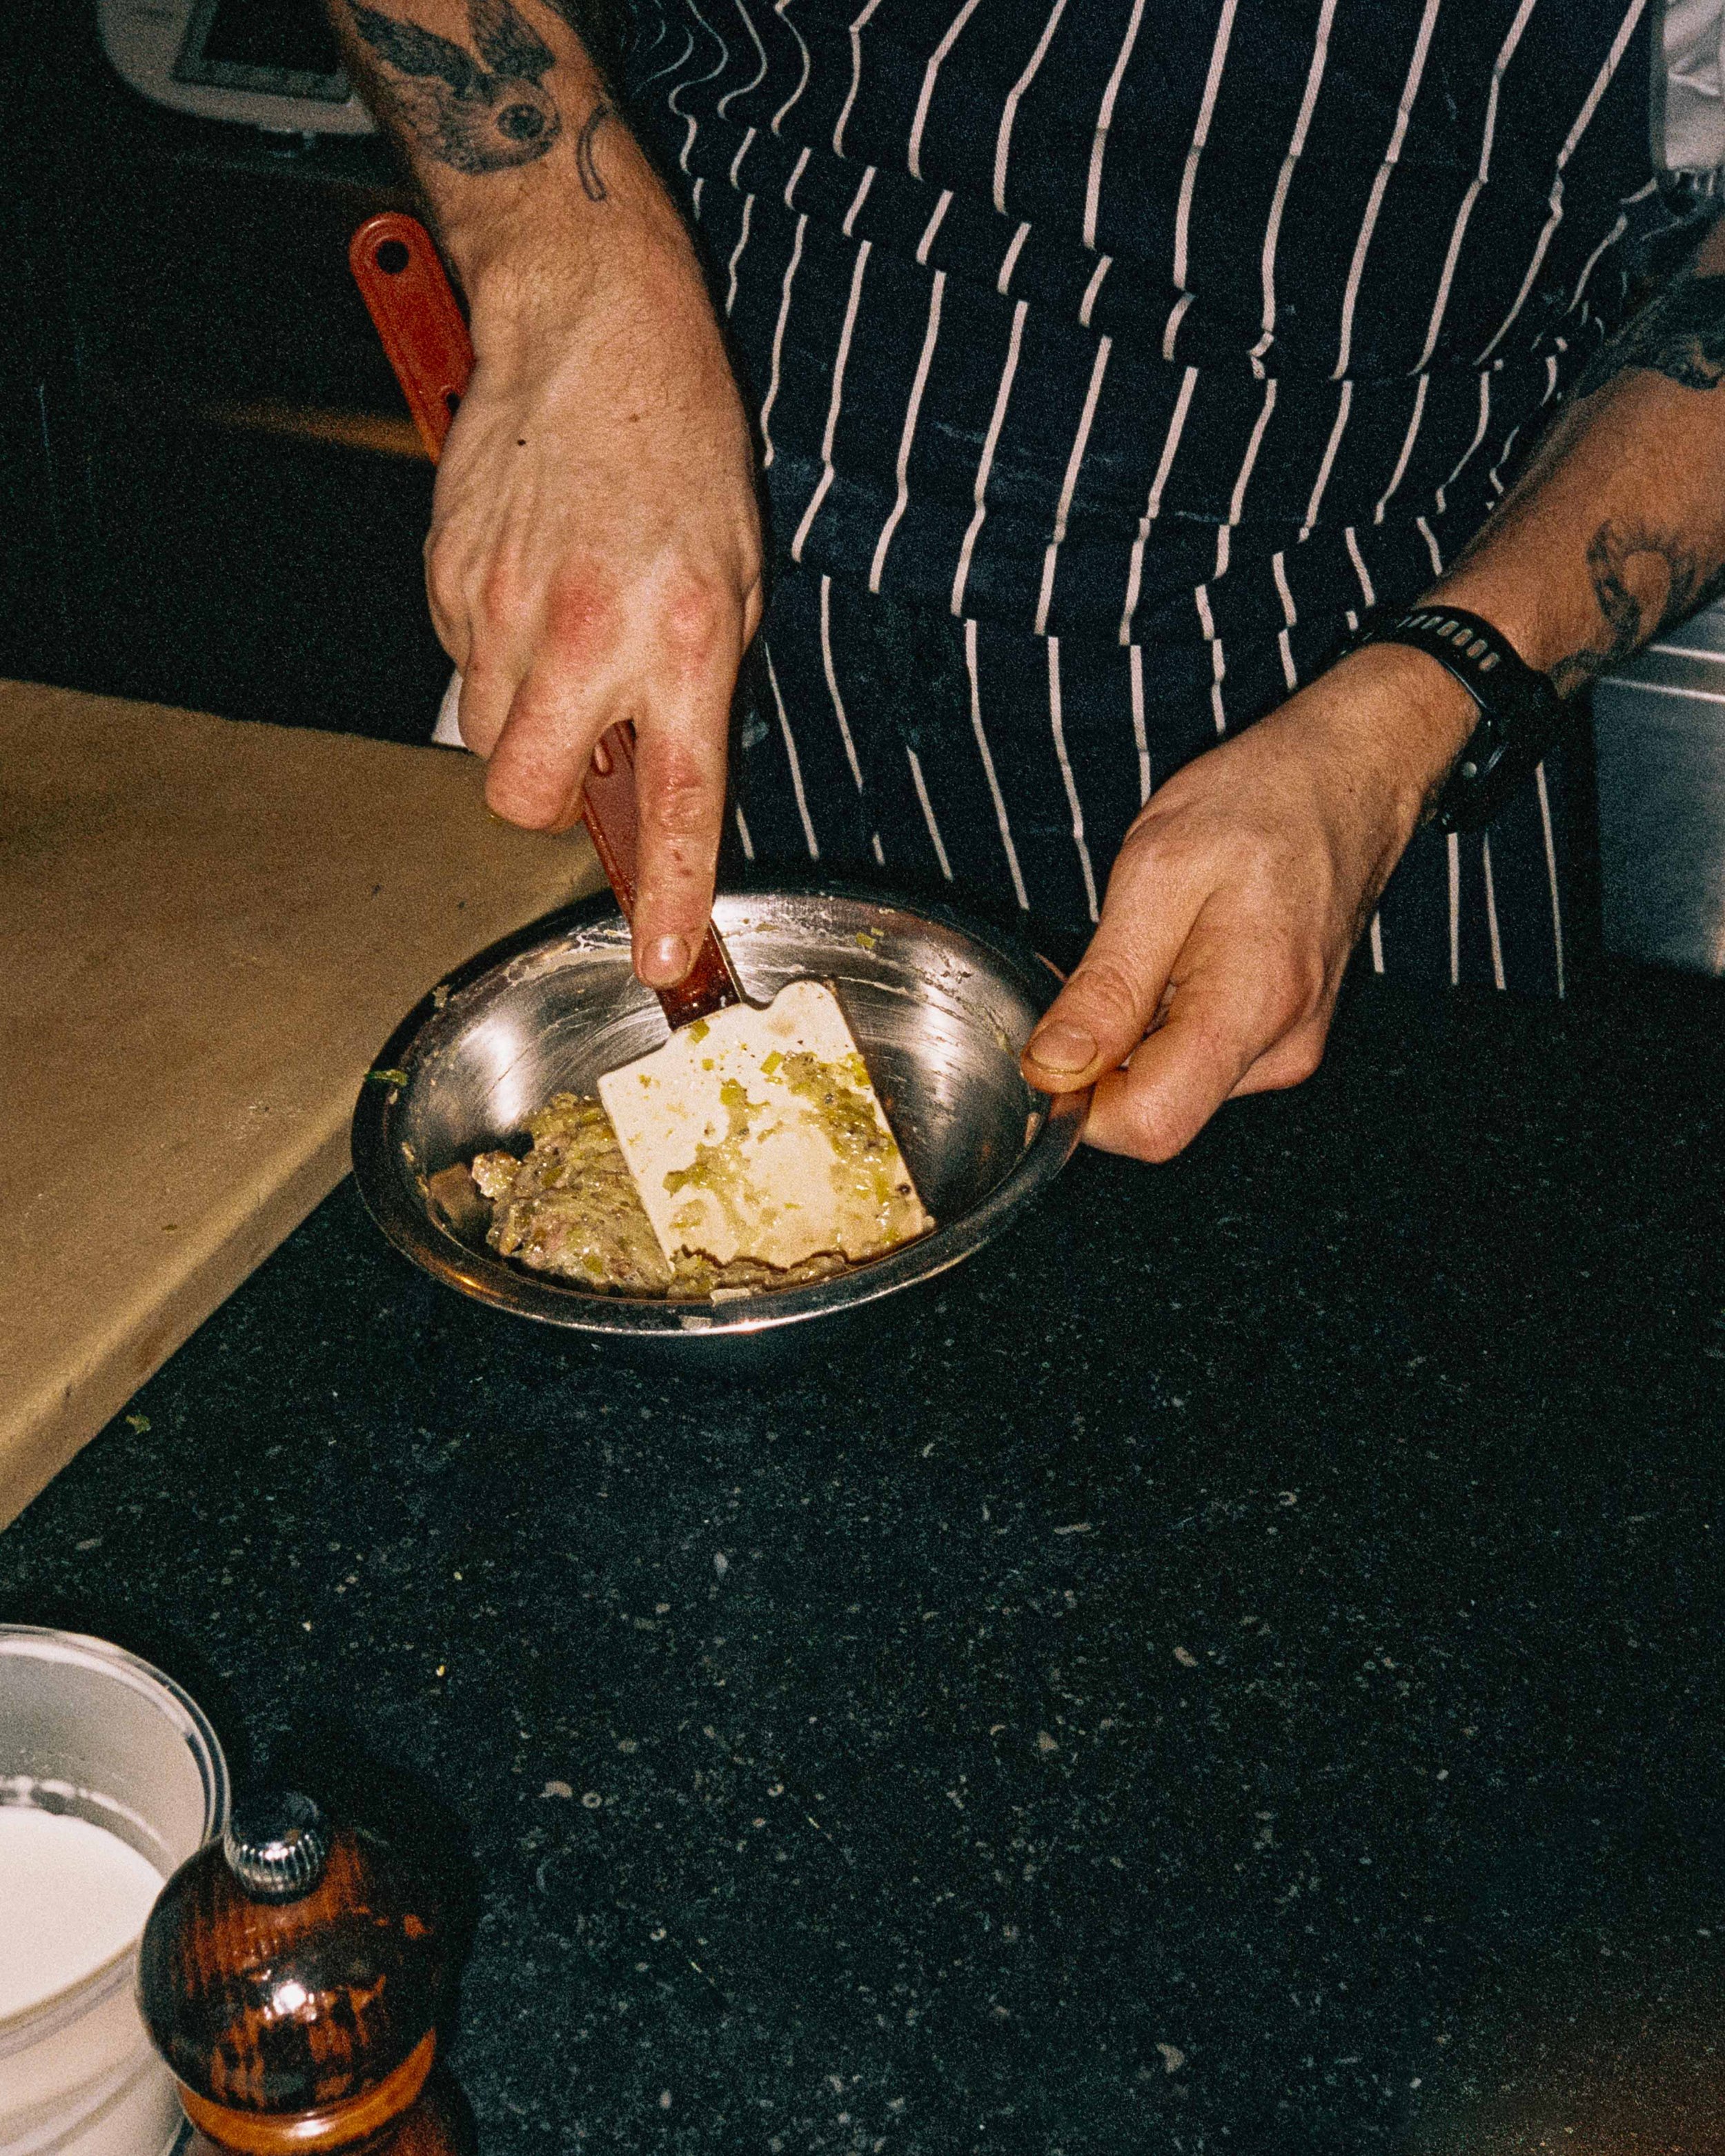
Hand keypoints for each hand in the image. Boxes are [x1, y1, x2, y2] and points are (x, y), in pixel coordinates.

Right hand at [427, 198, 762, 988]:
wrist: (589, 322)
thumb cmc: (680, 446)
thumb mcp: (734, 576)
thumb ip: (697, 688)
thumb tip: (658, 778)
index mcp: (683, 639)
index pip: (678, 804)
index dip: (670, 896)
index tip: (665, 964)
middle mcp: (588, 636)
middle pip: (525, 798)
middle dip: (548, 798)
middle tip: (585, 744)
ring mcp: (501, 607)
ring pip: (485, 739)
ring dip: (521, 721)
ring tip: (561, 637)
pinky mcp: (445, 578)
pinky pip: (461, 665)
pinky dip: (493, 651)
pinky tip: (528, 584)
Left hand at [1021, 644, 1475, 1159]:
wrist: (1350, 773)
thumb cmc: (1259, 804)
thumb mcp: (1157, 873)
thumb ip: (1108, 985)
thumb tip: (1053, 1068)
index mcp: (1251, 1009)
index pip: (1149, 1126)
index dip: (1080, 1104)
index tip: (1052, 1044)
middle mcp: (1282, 1050)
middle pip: (1157, 1112)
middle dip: (1106, 1061)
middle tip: (1110, 962)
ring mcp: (1290, 1048)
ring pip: (1175, 1086)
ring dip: (1137, 1035)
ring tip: (1160, 942)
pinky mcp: (1287, 1037)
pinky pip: (1202, 1059)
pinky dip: (1169, 1021)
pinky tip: (1184, 954)